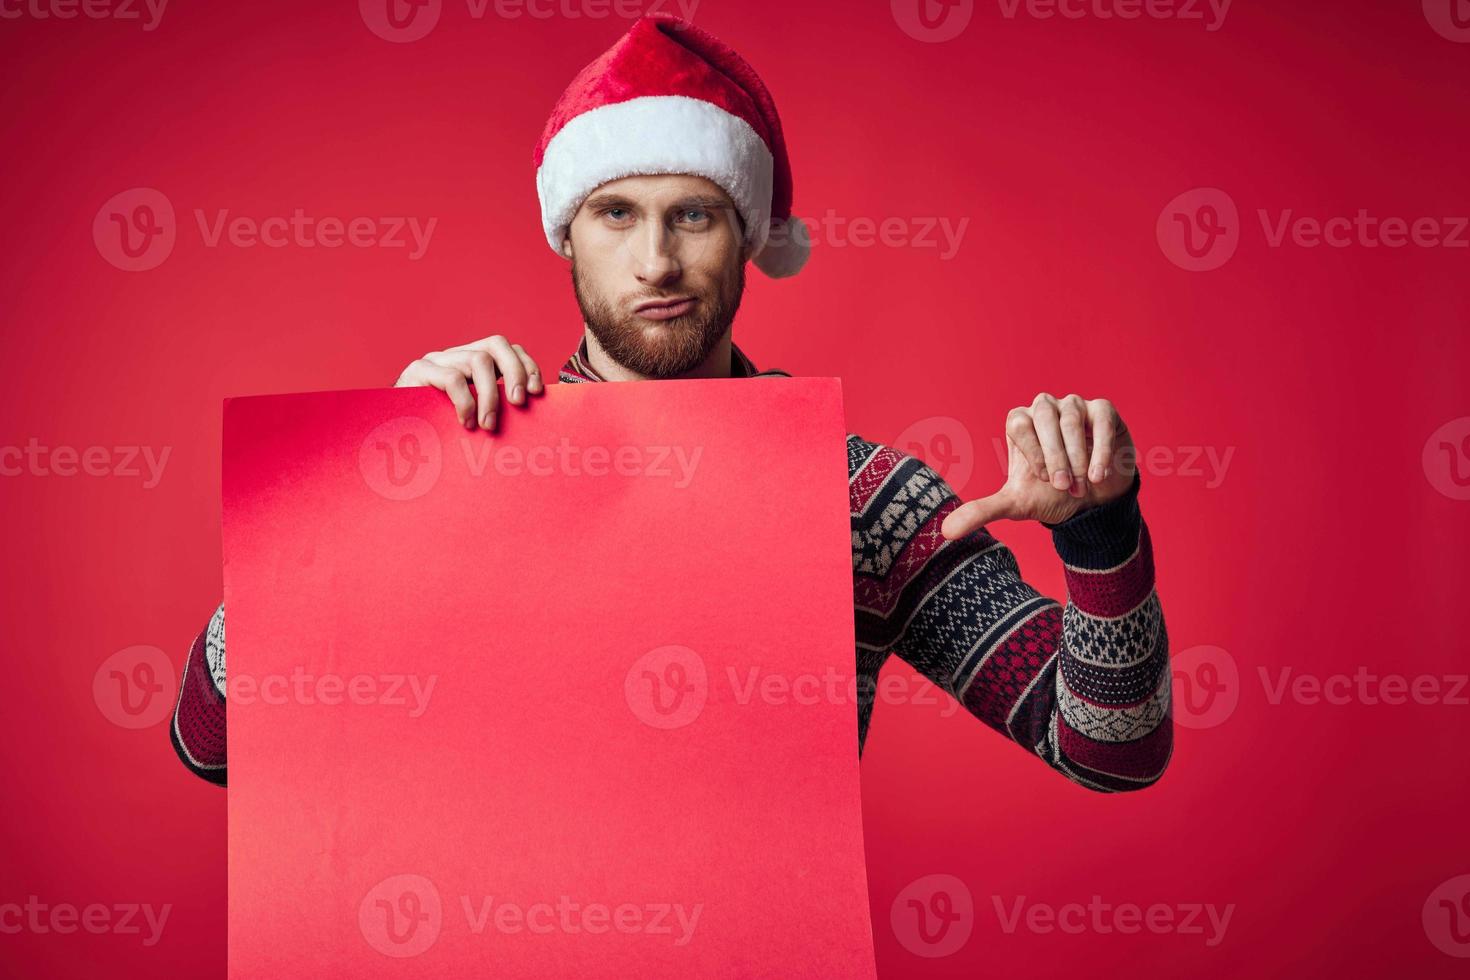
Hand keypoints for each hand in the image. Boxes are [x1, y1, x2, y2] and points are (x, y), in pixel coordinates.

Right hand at [395, 335, 543, 431]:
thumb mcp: (473, 418)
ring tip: (488, 425)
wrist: (389, 436)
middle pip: (496, 344)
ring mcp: (436, 360)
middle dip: (515, 372)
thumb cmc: (437, 432)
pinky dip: (465, 402)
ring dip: (491, 395)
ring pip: (478, 360)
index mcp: (472, 363)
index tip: (537, 393)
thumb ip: (496, 411)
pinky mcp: (418, 372)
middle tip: (519, 403)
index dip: (526, 366)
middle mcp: (455, 355)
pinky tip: (465, 423)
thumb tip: (534, 419)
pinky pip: (452, 378)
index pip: (507, 349)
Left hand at [940, 393, 1135, 538]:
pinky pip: (1102, 417)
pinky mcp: (1103, 411)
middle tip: (1062, 486)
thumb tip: (945, 531)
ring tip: (1082, 485)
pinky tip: (1099, 474)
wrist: (1093, 501)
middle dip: (1055, 454)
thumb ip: (981, 512)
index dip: (1032, 451)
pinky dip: (1101, 447)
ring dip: (1078, 455)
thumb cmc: (1052, 495)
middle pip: (1044, 414)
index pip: (1018, 422)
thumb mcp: (1016, 504)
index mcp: (1020, 423)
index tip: (1043, 479)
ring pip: (1072, 417)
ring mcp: (1075, 406)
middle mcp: (1045, 408)